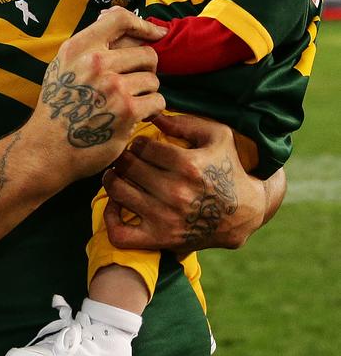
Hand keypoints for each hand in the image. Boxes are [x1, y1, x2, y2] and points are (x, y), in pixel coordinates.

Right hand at [27, 6, 165, 188]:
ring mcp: (113, 86)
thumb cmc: (59, 107)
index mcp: (79, 47)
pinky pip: (157, 101)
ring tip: (128, 103)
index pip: (120, 19)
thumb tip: (119, 22)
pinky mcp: (127, 111)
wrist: (48, 149)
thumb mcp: (63, 66)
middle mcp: (95, 63)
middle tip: (133, 83)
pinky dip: (150, 110)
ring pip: (153, 79)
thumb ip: (89, 45)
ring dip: (146, 92)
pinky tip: (134, 116)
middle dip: (145, 69)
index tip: (156, 33)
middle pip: (146, 53)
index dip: (143, 24)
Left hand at [102, 111, 278, 253]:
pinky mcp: (160, 239)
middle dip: (124, 158)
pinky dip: (110, 218)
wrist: (244, 213)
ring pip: (118, 192)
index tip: (141, 146)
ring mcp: (166, 218)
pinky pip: (120, 233)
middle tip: (127, 159)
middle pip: (127, 166)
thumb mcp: (217, 136)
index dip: (137, 142)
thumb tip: (153, 115)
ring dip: (113, 180)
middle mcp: (175, 193)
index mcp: (187, 165)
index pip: (141, 146)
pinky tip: (116, 204)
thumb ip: (184, 122)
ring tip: (118, 175)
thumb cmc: (228, 168)